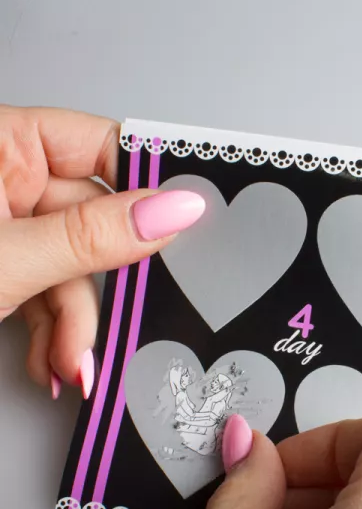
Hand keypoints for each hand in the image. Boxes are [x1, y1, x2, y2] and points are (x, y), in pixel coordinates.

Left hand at [0, 105, 204, 397]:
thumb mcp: (5, 259)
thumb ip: (89, 237)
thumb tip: (175, 210)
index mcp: (6, 144)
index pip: (101, 146)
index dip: (150, 183)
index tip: (195, 219)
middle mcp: (9, 177)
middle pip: (93, 221)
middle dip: (104, 284)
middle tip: (136, 312)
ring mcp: (5, 224)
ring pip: (71, 267)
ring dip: (75, 324)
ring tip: (72, 362)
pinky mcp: (1, 267)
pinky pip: (43, 291)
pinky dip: (50, 333)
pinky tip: (52, 365)